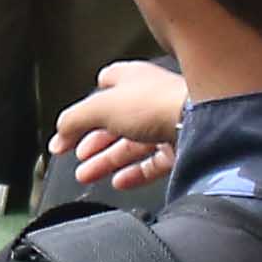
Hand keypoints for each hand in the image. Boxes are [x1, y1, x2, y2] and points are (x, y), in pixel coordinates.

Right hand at [53, 59, 191, 189]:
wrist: (202, 121)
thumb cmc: (156, 103)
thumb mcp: (99, 107)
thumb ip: (74, 120)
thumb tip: (58, 135)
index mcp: (130, 79)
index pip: (103, 88)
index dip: (84, 109)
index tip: (68, 131)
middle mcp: (149, 99)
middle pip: (114, 122)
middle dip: (92, 142)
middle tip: (76, 157)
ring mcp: (166, 122)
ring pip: (131, 144)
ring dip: (106, 161)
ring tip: (87, 175)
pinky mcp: (181, 146)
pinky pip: (153, 162)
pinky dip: (134, 173)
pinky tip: (119, 182)